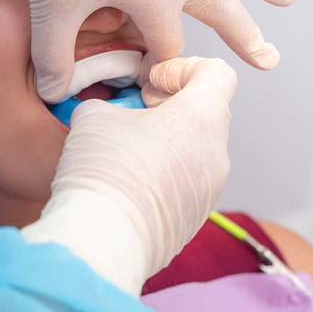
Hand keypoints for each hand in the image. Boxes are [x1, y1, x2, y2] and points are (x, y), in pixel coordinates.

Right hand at [22, 57, 236, 293]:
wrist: (103, 242)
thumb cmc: (104, 173)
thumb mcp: (94, 116)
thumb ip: (111, 104)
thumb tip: (111, 115)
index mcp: (201, 119)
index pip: (218, 74)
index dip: (183, 69)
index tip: (151, 84)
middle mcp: (216, 154)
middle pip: (205, 115)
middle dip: (170, 110)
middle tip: (134, 117)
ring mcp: (209, 191)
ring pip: (194, 153)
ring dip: (165, 146)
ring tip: (125, 155)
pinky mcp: (194, 221)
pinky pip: (185, 186)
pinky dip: (162, 179)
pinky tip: (127, 188)